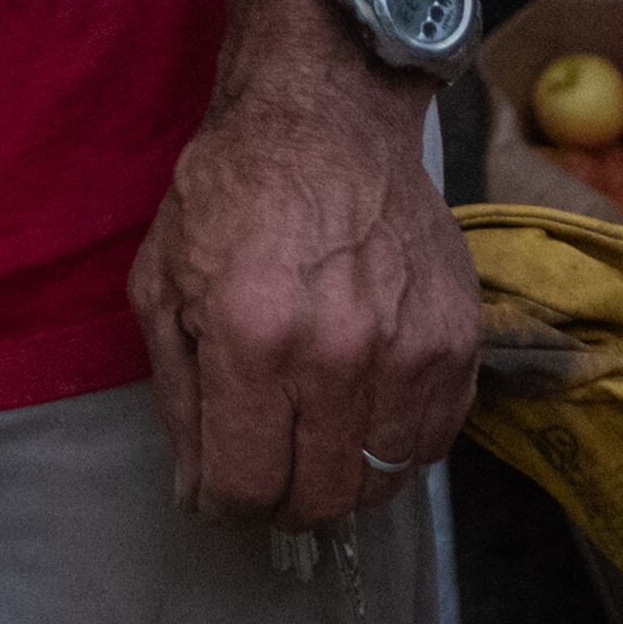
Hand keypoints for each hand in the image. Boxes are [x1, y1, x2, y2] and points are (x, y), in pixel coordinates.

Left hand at [128, 0, 480, 531]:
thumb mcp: (164, 285)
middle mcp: (339, 353)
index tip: (220, 486)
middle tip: (269, 470)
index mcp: (253, 338)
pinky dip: (395, 447)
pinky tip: (364, 410)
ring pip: (379, 483)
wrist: (329, 118)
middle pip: (319, 501)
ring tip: (316, 438)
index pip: (245, 488)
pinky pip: (432, 443)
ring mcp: (410, 349)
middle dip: (282, 504)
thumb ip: (178, 400)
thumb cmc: (232, 193)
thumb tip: (200, 494)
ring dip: (341, 478)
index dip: (223, 504)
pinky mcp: (458, 340)